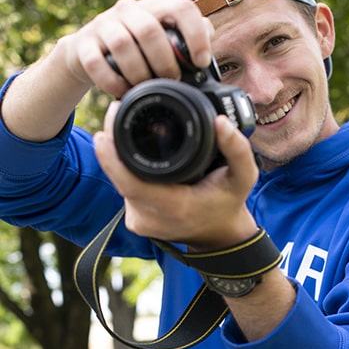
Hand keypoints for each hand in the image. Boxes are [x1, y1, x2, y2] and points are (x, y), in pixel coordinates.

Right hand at [62, 0, 213, 97]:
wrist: (87, 53)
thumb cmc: (135, 50)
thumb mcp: (161, 40)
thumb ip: (185, 40)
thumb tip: (208, 43)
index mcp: (155, 7)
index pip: (182, 8)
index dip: (196, 35)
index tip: (202, 62)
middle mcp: (129, 10)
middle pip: (149, 30)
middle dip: (164, 62)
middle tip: (171, 80)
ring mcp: (103, 25)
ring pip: (122, 44)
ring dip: (138, 73)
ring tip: (146, 88)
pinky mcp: (83, 45)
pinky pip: (96, 63)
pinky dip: (112, 82)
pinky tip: (123, 92)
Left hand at [94, 101, 258, 248]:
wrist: (219, 236)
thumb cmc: (228, 203)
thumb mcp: (244, 177)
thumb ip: (237, 149)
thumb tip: (220, 121)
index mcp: (174, 206)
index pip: (130, 183)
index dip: (111, 158)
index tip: (104, 130)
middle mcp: (151, 217)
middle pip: (119, 178)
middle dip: (111, 146)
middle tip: (116, 112)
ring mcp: (140, 222)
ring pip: (120, 183)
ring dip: (119, 157)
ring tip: (125, 128)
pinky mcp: (135, 222)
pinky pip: (124, 191)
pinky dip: (126, 171)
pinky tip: (134, 154)